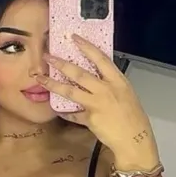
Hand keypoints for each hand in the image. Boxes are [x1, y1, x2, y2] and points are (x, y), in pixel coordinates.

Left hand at [38, 35, 158, 162]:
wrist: (134, 138)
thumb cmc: (133, 116)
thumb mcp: (126, 93)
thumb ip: (111, 83)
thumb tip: (96, 76)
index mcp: (117, 81)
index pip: (100, 58)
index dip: (86, 47)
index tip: (74, 38)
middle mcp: (105, 90)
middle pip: (79, 73)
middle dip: (60, 63)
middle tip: (47, 57)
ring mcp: (96, 104)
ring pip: (70, 91)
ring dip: (53, 84)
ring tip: (41, 79)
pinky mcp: (90, 119)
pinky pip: (73, 114)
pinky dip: (65, 113)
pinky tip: (58, 110)